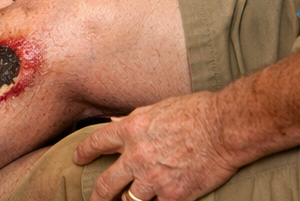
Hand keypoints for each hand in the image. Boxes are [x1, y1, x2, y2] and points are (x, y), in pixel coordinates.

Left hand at [74, 93, 238, 200]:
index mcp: (131, 129)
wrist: (221, 128)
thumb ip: (134, 120)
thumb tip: (117, 123)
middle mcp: (137, 156)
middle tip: (93, 200)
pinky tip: (158, 200)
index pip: (97, 142)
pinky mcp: (174, 196)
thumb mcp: (156, 108)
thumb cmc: (193, 112)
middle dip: (97, 195)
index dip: (84, 152)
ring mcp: (154, 179)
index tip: (78, 158)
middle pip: (106, 183)